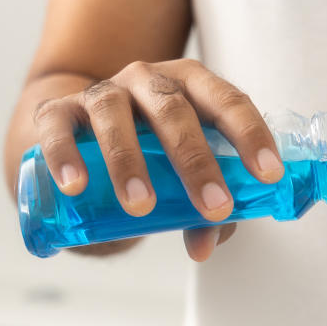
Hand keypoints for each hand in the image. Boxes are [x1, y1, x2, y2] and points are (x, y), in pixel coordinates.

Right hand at [32, 58, 280, 261]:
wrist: (81, 140)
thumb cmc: (147, 158)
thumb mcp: (180, 181)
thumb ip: (201, 213)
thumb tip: (205, 245)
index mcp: (189, 87)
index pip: (227, 100)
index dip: (250, 134)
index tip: (268, 174)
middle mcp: (147, 80)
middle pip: (174, 109)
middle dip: (196, 160)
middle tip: (214, 206)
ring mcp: (101, 92)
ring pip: (115, 114)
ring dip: (130, 161)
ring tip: (142, 207)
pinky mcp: (57, 111)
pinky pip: (59, 128)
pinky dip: (66, 154)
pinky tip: (74, 185)